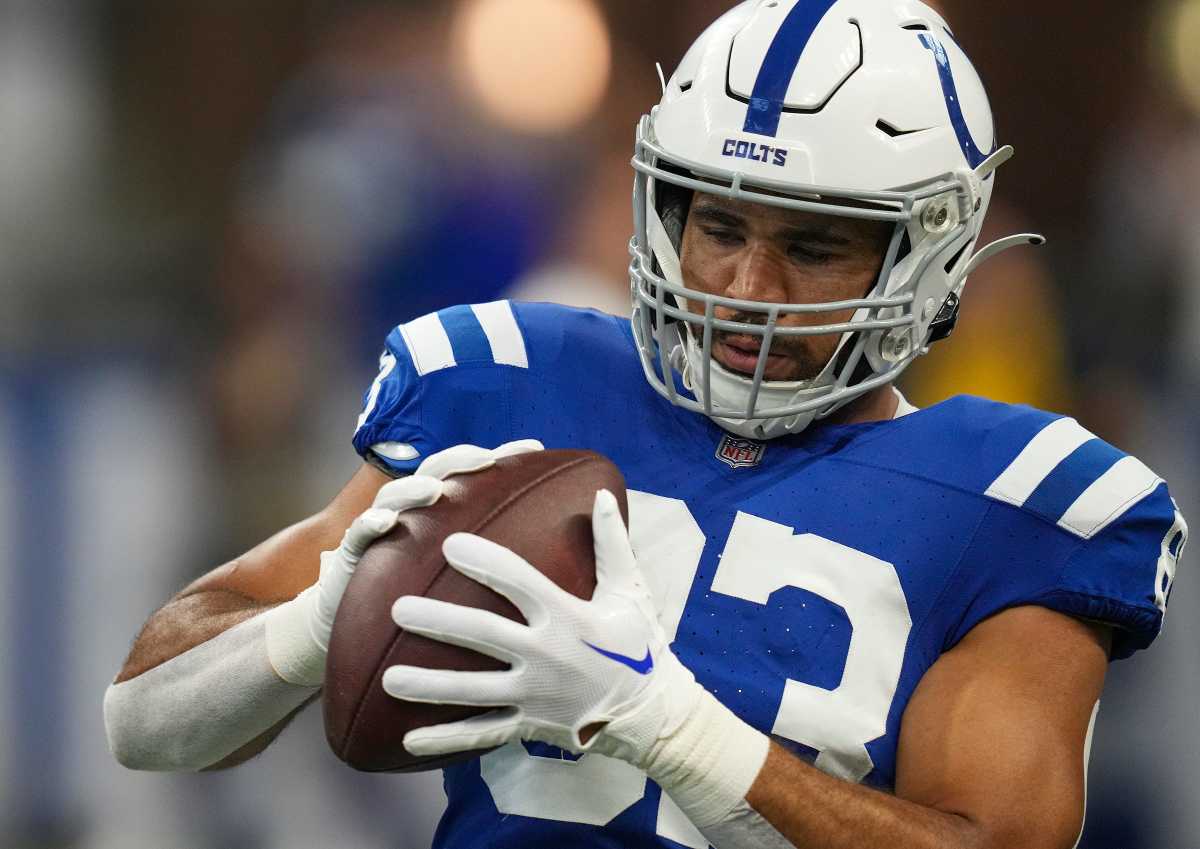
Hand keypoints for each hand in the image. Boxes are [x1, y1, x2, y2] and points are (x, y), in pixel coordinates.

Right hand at [265, 440, 542, 685]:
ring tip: (435, 489)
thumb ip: (502, 560)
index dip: (503, 456)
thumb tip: (565, 556)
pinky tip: (387, 523)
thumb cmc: (421, 600)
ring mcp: (380, 528)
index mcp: (443, 513)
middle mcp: (413, 511)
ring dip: (414, 487)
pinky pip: (360, 534)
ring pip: (397, 496)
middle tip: (487, 460)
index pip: (475, 474)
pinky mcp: (352, 554)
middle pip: (437, 472)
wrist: (361, 630)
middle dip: (461, 460)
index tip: (537, 445)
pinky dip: (372, 524)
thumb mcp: (464, 577)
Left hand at [383, 488, 704, 764]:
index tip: (450, 545)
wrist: (653, 713)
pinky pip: (484, 733)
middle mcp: (547, 657)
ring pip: (474, 691)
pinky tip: (409, 739)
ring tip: (389, 679)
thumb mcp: (631, 591)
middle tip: (399, 610)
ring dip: (431, 686)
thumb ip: (612, 543)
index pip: (519, 584)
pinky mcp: (530, 724)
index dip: (485, 563)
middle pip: (484, 637)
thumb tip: (604, 493)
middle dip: (440, 621)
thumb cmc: (640, 645)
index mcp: (568, 618)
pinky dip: (448, 739)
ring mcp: (535, 695)